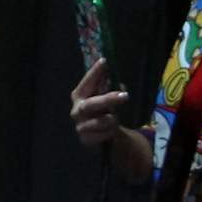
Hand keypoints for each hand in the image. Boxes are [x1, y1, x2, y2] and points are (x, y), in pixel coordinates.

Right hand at [69, 59, 151, 177]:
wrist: (103, 135)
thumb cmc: (104, 110)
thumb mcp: (105, 95)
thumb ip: (106, 84)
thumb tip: (110, 69)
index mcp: (79, 95)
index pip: (86, 82)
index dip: (94, 72)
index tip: (105, 61)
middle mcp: (76, 110)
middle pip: (90, 105)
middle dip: (108, 100)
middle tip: (125, 96)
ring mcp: (80, 126)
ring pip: (99, 122)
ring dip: (112, 120)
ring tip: (117, 119)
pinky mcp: (85, 140)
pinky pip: (102, 135)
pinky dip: (110, 132)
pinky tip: (111, 130)